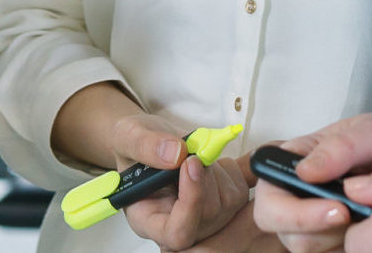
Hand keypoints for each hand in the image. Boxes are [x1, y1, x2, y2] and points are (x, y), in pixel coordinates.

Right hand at [122, 150, 253, 250]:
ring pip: (228, 202)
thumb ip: (145, 145)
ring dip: (218, 168)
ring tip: (198, 154)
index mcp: (150, 219)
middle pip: (208, 215)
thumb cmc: (135, 145)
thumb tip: (175, 154)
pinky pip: (243, 189)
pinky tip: (226, 157)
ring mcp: (205, 217)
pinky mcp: (224, 201)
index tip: (191, 164)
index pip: (177, 234)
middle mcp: (179, 224)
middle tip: (192, 151)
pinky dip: (239, 167)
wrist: (151, 141)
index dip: (191, 204)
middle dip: (205, 175)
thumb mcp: (128, 136)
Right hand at [252, 106, 371, 252]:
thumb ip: (341, 148)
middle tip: (356, 218)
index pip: (270, 196)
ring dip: (337, 242)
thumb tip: (304, 172)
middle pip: (281, 230)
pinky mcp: (337, 237)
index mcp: (297, 160)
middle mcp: (300, 192)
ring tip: (369, 217)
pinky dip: (352, 250)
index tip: (339, 210)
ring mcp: (317, 218)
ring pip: (305, 248)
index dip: (293, 212)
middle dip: (317, 231)